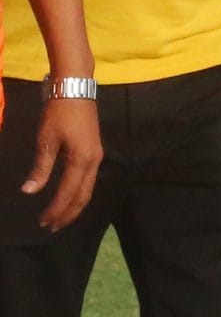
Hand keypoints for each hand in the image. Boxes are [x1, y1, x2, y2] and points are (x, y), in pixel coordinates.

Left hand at [22, 96, 101, 230]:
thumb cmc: (58, 113)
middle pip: (83, 196)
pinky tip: (69, 196)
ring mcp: (96, 157)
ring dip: (74, 205)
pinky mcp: (94, 152)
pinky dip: (78, 193)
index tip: (43, 222)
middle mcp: (93, 162)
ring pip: (88, 189)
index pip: (68, 193)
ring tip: (60, 216)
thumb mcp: (45, 140)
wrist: (76, 89)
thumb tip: (29, 191)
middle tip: (52, 227)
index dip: (56, 210)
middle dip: (68, 213)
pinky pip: (88, 180)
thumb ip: (40, 168)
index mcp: (81, 160)